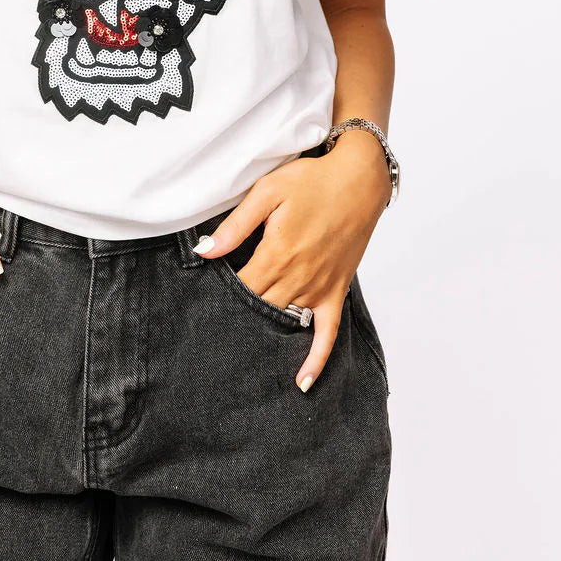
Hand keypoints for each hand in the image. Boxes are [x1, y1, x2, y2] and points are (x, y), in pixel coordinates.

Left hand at [194, 130, 391, 391]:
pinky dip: (316, 358)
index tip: (202, 304)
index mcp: (277, 254)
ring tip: (242, 355)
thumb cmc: (312, 180)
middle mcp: (298, 277)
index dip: (220, 297)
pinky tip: (302, 381)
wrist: (359, 179)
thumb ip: (235, 226)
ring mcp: (320, 287)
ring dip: (265, 335)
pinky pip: (328, 333)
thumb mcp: (267, 192)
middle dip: (238, 319)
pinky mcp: (337, 290)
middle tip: (215, 334)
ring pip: (286, 321)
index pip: (240, 289)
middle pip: (260, 309)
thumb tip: (204, 251)